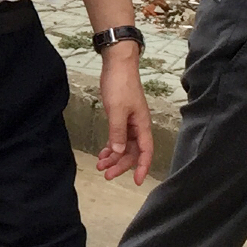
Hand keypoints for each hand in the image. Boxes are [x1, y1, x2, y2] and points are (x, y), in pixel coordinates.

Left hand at [95, 49, 154, 185]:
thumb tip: (119, 152)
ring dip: (114, 157)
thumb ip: (117, 132)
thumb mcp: (117, 110)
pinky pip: (118, 137)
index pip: (145, 151)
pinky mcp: (120, 117)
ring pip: (124, 146)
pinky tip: (103, 154)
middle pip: (133, 152)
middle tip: (106, 175)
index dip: (142, 167)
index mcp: (142, 124)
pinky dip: (111, 146)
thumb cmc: (120, 85)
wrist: (117, 65)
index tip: (137, 181)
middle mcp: (138, 126)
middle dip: (121, 165)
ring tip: (100, 166)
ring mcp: (129, 122)